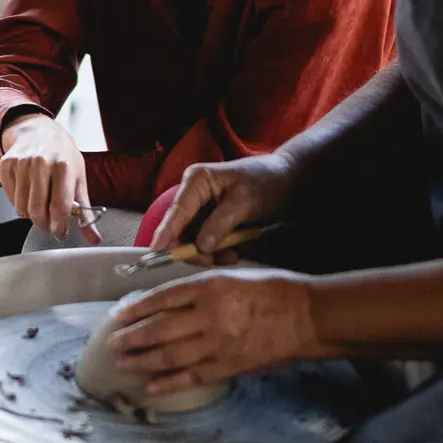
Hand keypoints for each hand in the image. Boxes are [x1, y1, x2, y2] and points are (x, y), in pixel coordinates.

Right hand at [0, 112, 97, 243]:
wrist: (39, 131)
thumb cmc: (62, 156)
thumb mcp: (78, 178)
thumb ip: (85, 211)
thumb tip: (93, 237)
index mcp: (63, 167)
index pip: (60, 207)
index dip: (59, 226)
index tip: (60, 233)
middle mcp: (41, 163)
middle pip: (37, 210)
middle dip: (43, 224)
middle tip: (48, 224)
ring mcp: (22, 162)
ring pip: (21, 207)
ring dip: (30, 214)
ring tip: (39, 205)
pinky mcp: (7, 164)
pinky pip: (10, 198)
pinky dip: (18, 202)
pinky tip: (27, 193)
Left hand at [108, 269, 321, 394]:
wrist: (306, 316)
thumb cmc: (273, 289)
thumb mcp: (233, 274)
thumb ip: (201, 285)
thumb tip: (168, 299)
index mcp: (209, 287)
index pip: (162, 298)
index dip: (137, 309)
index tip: (119, 315)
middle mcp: (209, 315)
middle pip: (159, 329)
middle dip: (132, 338)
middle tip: (114, 343)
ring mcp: (218, 343)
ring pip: (170, 355)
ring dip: (143, 360)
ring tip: (123, 362)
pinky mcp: (229, 365)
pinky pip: (192, 376)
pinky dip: (169, 382)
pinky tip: (151, 384)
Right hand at [150, 154, 294, 262]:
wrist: (287, 179)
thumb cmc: (266, 182)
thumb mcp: (245, 202)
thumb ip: (220, 224)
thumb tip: (200, 246)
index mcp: (197, 181)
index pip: (176, 212)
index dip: (165, 234)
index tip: (155, 254)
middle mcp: (193, 193)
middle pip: (181, 229)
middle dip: (193, 249)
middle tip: (211, 263)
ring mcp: (201, 207)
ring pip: (193, 238)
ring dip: (208, 253)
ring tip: (230, 258)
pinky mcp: (211, 218)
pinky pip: (206, 240)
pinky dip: (217, 251)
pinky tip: (232, 254)